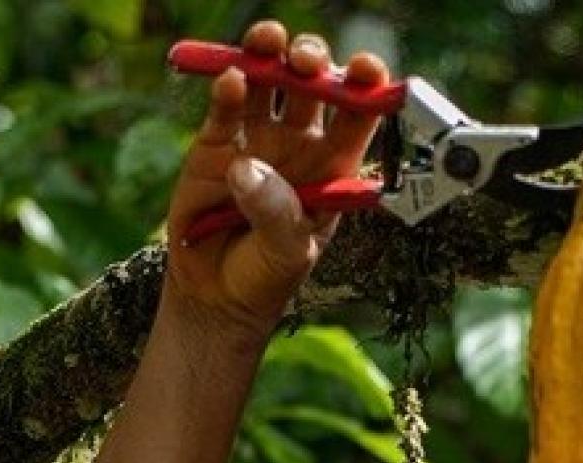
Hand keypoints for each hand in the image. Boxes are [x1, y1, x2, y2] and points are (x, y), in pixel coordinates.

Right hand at [163, 21, 388, 339]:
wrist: (214, 297)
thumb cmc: (264, 278)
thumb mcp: (287, 254)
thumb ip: (277, 212)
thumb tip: (248, 168)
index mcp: (333, 166)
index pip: (358, 116)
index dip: (367, 87)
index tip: (368, 71)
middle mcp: (299, 144)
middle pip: (313, 85)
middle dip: (314, 62)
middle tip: (307, 63)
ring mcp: (257, 139)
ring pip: (269, 81)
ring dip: (271, 54)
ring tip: (269, 44)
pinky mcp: (216, 144)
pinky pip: (226, 105)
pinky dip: (229, 87)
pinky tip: (233, 79)